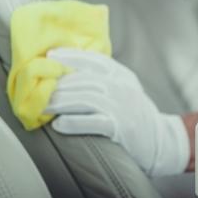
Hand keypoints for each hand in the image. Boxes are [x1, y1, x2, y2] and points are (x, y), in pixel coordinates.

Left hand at [45, 48, 188, 176]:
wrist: (161, 142)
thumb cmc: (136, 115)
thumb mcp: (125, 89)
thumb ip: (105, 79)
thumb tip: (69, 71)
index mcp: (122, 75)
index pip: (93, 59)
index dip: (69, 55)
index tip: (49, 56)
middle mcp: (121, 87)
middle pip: (83, 80)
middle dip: (57, 83)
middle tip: (37, 88)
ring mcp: (122, 107)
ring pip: (84, 99)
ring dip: (59, 102)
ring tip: (42, 106)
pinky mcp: (120, 128)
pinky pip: (93, 122)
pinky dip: (73, 123)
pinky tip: (58, 125)